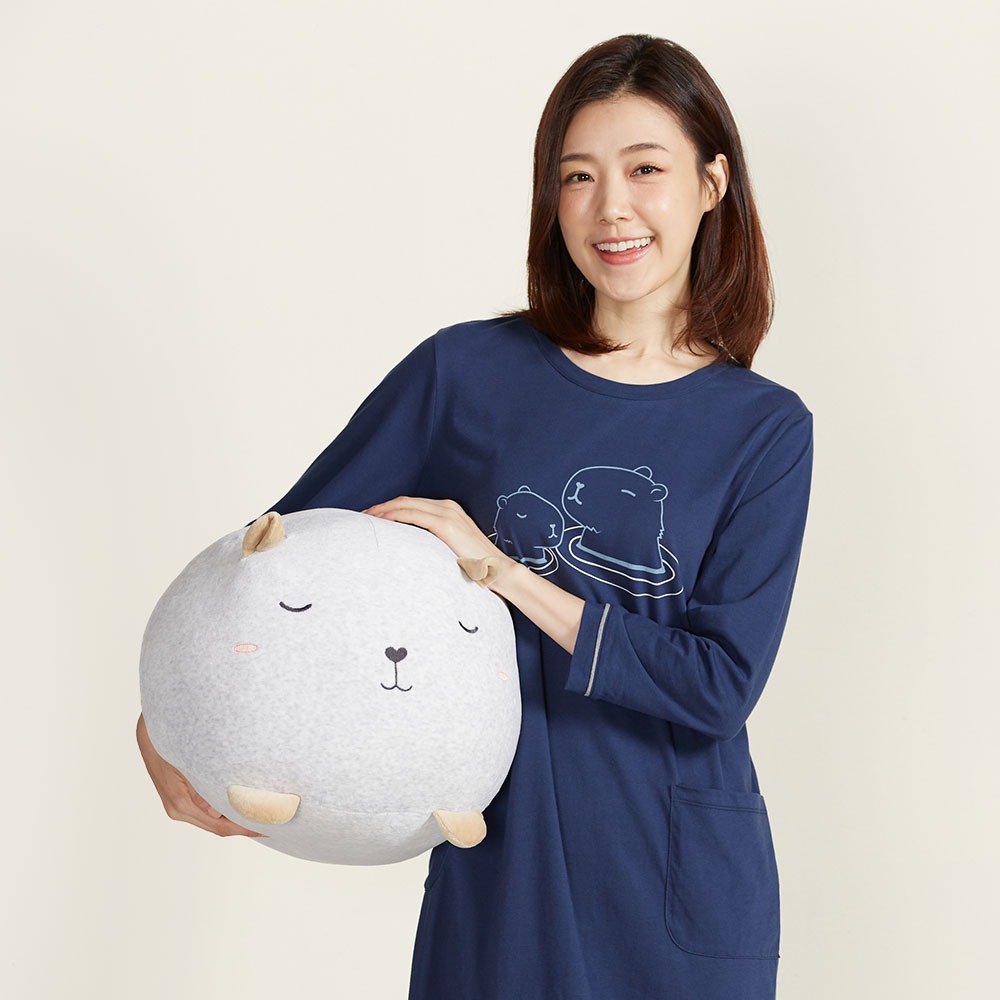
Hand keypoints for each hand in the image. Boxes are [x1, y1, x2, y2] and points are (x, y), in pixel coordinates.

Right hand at [136, 713, 263, 837]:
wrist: (149, 734)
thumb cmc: (170, 743)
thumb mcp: (188, 762)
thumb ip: (202, 789)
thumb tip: (217, 811)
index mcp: (181, 804)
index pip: (219, 825)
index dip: (244, 828)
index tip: (266, 828)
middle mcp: (179, 810)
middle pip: (217, 827)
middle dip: (244, 827)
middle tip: (270, 824)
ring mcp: (178, 807)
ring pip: (213, 821)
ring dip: (235, 819)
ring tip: (260, 815)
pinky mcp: (180, 800)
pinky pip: (207, 812)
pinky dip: (224, 811)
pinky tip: (239, 805)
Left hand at [363, 497, 513, 576]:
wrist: (498, 571)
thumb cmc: (475, 566)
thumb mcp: (451, 548)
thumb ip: (433, 542)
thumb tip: (411, 551)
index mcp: (448, 510)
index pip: (411, 504)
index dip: (389, 508)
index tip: (372, 518)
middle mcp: (447, 506)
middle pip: (405, 501)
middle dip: (381, 507)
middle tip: (361, 517)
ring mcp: (447, 513)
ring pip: (405, 505)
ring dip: (382, 510)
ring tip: (365, 519)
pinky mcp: (445, 523)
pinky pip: (411, 515)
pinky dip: (393, 516)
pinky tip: (380, 522)